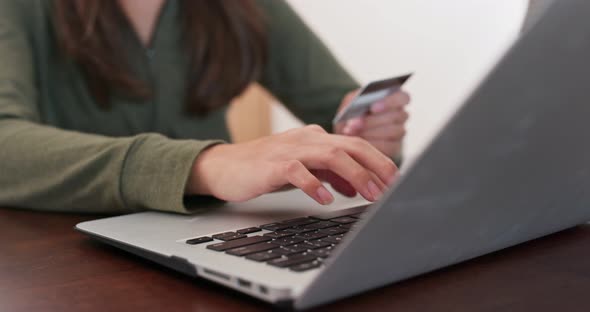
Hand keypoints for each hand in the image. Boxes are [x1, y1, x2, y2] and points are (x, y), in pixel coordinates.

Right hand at [185, 125, 397, 204]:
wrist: (226, 166)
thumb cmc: (265, 167)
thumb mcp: (303, 168)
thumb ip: (329, 174)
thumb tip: (356, 187)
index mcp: (316, 138)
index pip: (355, 145)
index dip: (378, 162)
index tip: (395, 181)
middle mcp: (307, 139)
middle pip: (350, 146)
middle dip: (376, 166)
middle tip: (392, 187)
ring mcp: (290, 149)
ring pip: (330, 155)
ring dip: (354, 175)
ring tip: (369, 194)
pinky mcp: (272, 164)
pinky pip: (298, 171)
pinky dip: (314, 184)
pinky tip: (325, 199)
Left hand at [334, 90, 409, 157]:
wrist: (349, 134)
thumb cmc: (353, 114)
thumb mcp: (350, 103)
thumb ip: (354, 100)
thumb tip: (355, 105)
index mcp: (395, 98)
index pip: (403, 97)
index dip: (390, 102)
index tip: (373, 107)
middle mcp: (401, 115)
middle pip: (396, 116)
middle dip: (372, 121)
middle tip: (354, 124)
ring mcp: (399, 132)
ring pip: (392, 131)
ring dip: (370, 132)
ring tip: (351, 132)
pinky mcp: (395, 147)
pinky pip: (388, 146)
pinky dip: (372, 144)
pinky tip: (359, 141)